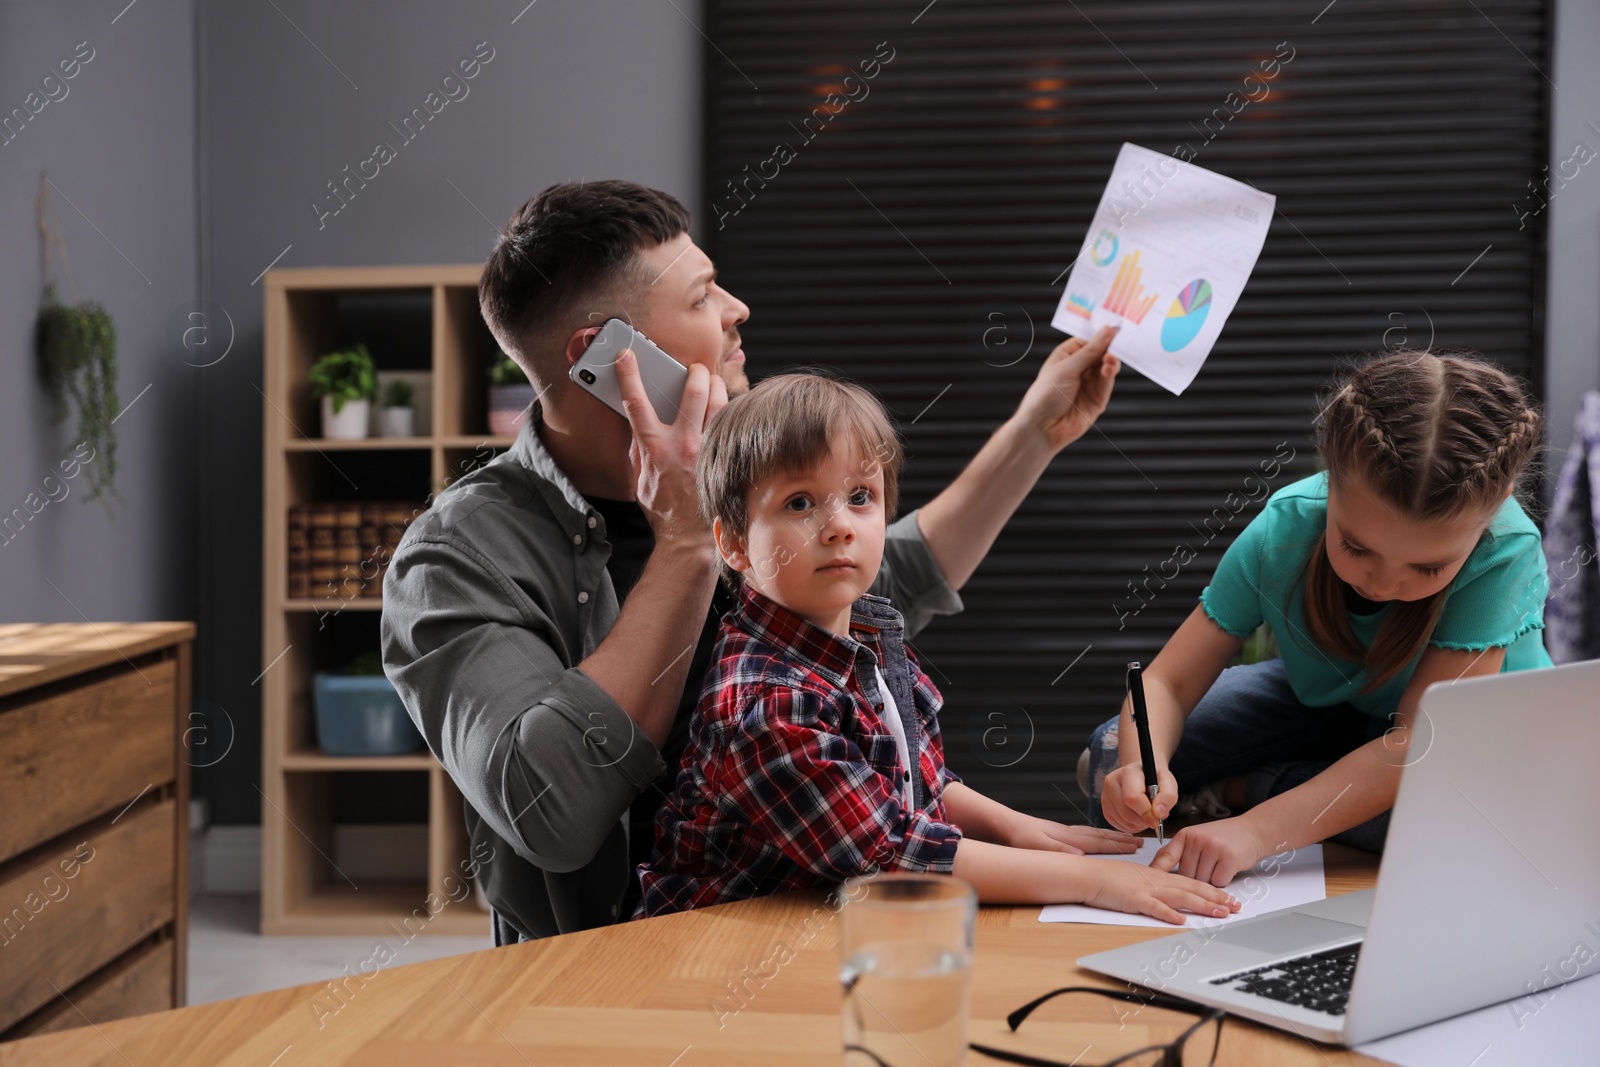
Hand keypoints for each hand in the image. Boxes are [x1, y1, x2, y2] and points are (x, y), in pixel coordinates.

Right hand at [617, 351, 726, 544]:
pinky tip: (724, 409)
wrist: (688, 536)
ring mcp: (707, 449)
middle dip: (694, 372)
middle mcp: (682, 444)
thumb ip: (637, 446)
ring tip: (711, 382)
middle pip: (693, 391)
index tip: (626, 354)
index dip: (629, 374)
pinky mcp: (723, 456)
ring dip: (715, 386)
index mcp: (654, 448)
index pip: (636, 402)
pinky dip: (726, 411)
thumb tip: (634, 422)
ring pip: (718, 402)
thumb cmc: (662, 507)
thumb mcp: (639, 476)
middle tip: (693, 369)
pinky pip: (729, 423)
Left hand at [1004, 815, 1140, 855]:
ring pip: (1094, 834)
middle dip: (1121, 839)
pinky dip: (1096, 835)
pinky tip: (1095, 837)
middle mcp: (1070, 833)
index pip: (1100, 843)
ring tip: (1125, 837)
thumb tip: (1081, 856)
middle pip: (1102, 836)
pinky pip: (1084, 833)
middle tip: (1140, 841)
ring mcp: (1064, 831)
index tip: (1137, 846)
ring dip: (1111, 836)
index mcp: (1069, 838)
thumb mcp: (1037, 846)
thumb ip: (1059, 851)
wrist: (1004, 824)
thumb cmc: (1018, 837)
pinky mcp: (1057, 832)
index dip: (1119, 846)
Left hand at [1012, 325, 1119, 452]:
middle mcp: (1079, 368)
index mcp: (1067, 356)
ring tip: (1110, 358)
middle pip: (1101, 353)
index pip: (1089, 340)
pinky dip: (1110, 374)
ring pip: (1106, 368)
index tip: (1115, 327)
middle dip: (1110, 348)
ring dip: (1110, 362)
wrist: (1042, 428)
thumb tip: (1108, 331)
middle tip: (1119, 341)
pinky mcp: (1097, 399)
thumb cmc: (1045, 395)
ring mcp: (1089, 384)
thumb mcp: (1067, 368)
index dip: (1101, 334)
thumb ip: (1090, 351)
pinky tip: (1109, 367)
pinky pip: (1107, 383)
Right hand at [1082, 859, 1240, 924]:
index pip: (1192, 882)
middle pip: (1193, 888)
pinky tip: (1181, 920)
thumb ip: (1156, 886)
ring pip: (1180, 896)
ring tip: (1220, 912)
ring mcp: (1147, 890)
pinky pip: (1154, 907)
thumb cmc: (1111, 878)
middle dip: (1216, 897)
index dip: (1212, 891)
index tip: (1229, 898)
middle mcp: (1158, 881)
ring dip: (1202, 905)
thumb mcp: (1139, 879)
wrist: (1089, 874)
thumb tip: (1171, 897)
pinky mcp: (1134, 899)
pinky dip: (1168, 913)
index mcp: (1160, 876)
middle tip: (1236, 906)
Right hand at [1101, 762, 1177, 834]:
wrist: (1142, 776)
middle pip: (1126, 813)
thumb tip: (1158, 813)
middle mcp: (1111, 782)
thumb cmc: (1155, 780)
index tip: (1157, 820)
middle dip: (1143, 821)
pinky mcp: (1105, 807)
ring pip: (1122, 821)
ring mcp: (1105, 795)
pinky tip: (1137, 819)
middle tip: (1153, 818)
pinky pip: (1117, 825)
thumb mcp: (1168, 783)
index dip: (1146, 813)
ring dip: (1138, 825)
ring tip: (1146, 817)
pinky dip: (1131, 827)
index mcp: (1128, 772)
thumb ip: (1168, 797)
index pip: (1132, 798)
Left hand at [1150, 816, 1270, 887]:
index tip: (1145, 883)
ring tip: (1219, 865)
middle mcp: (1197, 839)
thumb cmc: (1224, 838)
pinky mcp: (1228, 858)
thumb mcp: (1198, 838)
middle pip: (1185, 876)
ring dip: (1211, 880)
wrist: (1252, 830)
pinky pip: (1218, 883)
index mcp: (1185, 835)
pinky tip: (1228, 868)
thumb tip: (1160, 871)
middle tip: (1209, 867)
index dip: (1156, 872)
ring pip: (1201, 882)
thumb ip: (1182, 852)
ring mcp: (1212, 848)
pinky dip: (1224, 880)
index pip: (1165, 857)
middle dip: (1195, 878)